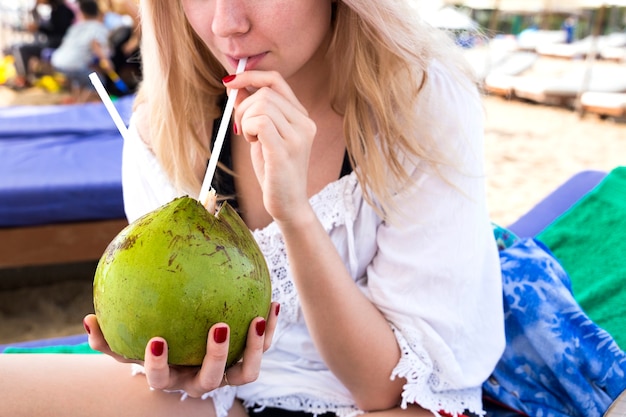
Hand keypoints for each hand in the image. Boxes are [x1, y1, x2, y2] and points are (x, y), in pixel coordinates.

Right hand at [83, 301, 279, 396]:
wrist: (186, 354)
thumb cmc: (156, 348)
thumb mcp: (130, 344)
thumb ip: (109, 338)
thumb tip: (87, 319)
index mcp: (171, 377)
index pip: (160, 379)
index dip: (159, 365)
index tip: (156, 340)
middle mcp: (200, 381)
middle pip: (210, 379)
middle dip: (216, 356)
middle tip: (220, 326)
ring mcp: (227, 375)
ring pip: (246, 373)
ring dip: (254, 348)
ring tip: (257, 318)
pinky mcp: (248, 361)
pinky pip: (264, 348)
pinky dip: (271, 329)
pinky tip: (273, 302)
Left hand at [225, 71, 316, 223]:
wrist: (288, 204)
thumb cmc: (274, 171)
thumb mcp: (264, 135)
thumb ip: (256, 111)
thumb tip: (236, 85)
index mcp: (302, 117)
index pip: (276, 80)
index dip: (250, 76)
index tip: (230, 82)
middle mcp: (304, 123)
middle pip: (265, 93)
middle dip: (242, 106)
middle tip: (241, 128)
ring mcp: (298, 137)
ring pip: (261, 106)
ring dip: (245, 120)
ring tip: (250, 138)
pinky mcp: (285, 151)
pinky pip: (260, 122)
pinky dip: (248, 128)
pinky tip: (252, 142)